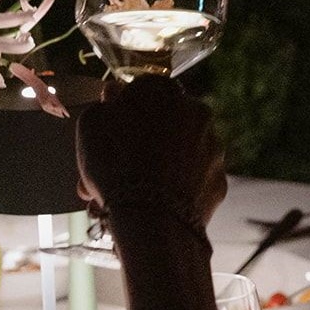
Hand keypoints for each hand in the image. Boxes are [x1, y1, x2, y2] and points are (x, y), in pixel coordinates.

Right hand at [76, 76, 226, 232]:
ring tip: (125, 193)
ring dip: (153, 168)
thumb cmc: (116, 164)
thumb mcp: (91, 124)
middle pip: (162, 124)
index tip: (107, 128)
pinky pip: (190, 181)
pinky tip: (149, 205)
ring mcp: (213, 148)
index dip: (121, 110)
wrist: (152, 219)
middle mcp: (197, 113)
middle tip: (111, 167)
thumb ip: (105, 104)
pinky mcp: (219, 180)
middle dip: (137, 143)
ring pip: (176, 154)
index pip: (142, 91)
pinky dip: (173, 190)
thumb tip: (115, 94)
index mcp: (165, 90)